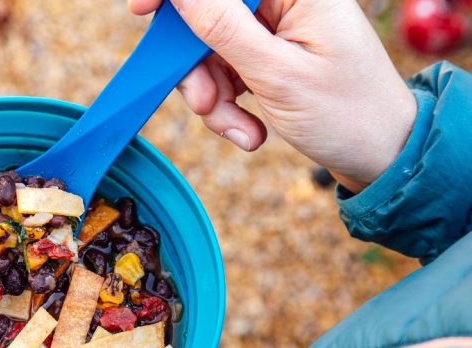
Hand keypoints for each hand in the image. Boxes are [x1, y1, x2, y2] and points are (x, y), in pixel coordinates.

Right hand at [130, 0, 417, 192]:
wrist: (380, 157)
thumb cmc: (346, 114)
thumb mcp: (277, 74)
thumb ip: (222, 25)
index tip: (142, 11)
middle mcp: (286, 1)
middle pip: (208, 17)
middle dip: (198, 68)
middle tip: (208, 106)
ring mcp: (276, 29)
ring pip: (209, 51)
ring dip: (215, 98)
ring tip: (243, 132)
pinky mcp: (269, 56)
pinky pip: (225, 72)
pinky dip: (229, 106)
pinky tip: (252, 132)